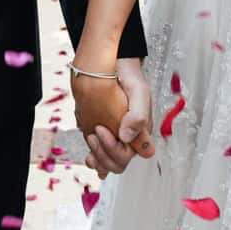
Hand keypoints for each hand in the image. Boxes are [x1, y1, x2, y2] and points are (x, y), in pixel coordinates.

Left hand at [74, 58, 155, 174]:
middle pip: (119, 162)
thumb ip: (138, 116)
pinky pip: (101, 157)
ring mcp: (117, 138)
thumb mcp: (139, 92)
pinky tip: (89, 156)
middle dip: (104, 152)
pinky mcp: (105, 136)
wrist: (112, 66)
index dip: (117, 151)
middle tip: (95, 131)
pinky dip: (94, 160)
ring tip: (90, 136)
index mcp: (142, 131)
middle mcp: (131, 138)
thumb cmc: (129, 78)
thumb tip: (126, 137)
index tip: (103, 130)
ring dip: (97, 156)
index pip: (132, 155)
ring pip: (109, 163)